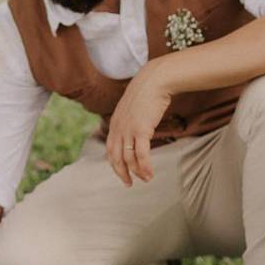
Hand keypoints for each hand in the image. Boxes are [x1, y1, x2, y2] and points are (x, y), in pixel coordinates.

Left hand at [106, 61, 172, 185]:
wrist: (154, 81)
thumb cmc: (147, 93)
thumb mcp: (132, 108)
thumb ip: (130, 120)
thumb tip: (136, 130)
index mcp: (114, 124)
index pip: (110, 149)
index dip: (115, 163)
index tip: (122, 173)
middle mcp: (118, 129)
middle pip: (116, 157)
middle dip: (122, 173)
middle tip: (129, 184)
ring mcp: (128, 130)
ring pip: (129, 159)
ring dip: (137, 172)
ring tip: (146, 179)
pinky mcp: (140, 130)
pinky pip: (141, 155)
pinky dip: (145, 167)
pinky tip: (150, 174)